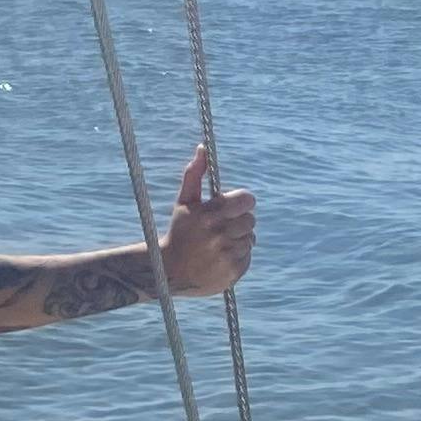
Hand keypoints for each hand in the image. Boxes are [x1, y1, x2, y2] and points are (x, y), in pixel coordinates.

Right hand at [156, 143, 256, 297]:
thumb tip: (203, 147)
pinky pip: (248, 256)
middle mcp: (219, 236)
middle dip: (239, 220)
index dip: (242, 201)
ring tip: (219, 242)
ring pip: (250, 238)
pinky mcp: (233, 273)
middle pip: (250, 220)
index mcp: (209, 215)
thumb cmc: (179, 231)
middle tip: (222, 225)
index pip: (247, 200)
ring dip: (239, 238)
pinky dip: (238, 255)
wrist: (170, 272)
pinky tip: (220, 256)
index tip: (234, 205)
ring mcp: (227, 256)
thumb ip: (194, 174)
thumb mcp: (184, 202)